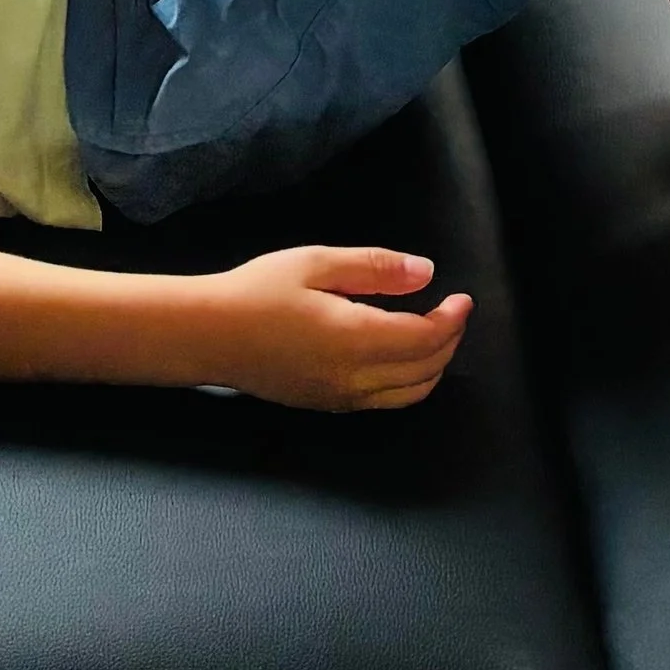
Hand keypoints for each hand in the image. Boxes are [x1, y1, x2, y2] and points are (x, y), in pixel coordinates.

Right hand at [200, 245, 471, 411]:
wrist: (208, 335)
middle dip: (449, 341)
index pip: (425, 339)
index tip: (461, 298)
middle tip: (453, 312)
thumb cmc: (257, 292)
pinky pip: (385, 402)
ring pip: (410, 394)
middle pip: (426, 370)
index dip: (452, 320)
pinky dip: (409, 382)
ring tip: (435, 334)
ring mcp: (342, 399)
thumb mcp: (316, 263)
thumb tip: (425, 273)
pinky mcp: (328, 406)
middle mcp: (355, 379)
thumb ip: (375, 268)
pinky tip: (400, 355)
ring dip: (433, 366)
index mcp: (356, 340)